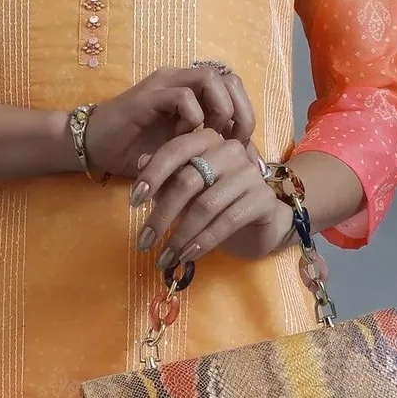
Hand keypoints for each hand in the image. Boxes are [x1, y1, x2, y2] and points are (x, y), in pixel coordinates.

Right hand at [85, 62, 254, 179]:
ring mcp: (164, 85)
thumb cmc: (139, 153)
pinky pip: (182, 96)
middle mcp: (180, 80)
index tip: (240, 143)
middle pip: (228, 77)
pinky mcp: (148, 97)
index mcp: (191, 91)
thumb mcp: (185, 154)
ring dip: (218, 109)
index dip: (244, 112)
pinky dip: (191, 117)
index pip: (233, 86)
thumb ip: (214, 151)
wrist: (95, 149)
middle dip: (239, 110)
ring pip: (210, 78)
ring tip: (210, 136)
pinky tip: (183, 137)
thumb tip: (252, 163)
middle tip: (232, 139)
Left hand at [130, 126, 295, 272]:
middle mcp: (231, 151)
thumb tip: (139, 163)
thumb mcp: (186, 192)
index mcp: (209, 140)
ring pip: (206, 205)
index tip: (133, 202)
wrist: (259, 224)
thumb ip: (165, 178)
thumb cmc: (216, 205)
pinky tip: (188, 256)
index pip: (176, 150)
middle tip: (144, 242)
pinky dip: (204, 241)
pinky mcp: (263, 199)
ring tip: (166, 257)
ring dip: (181, 235)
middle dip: (162, 215)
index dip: (152, 175)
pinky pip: (228, 221)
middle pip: (188, 181)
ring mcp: (250, 173)